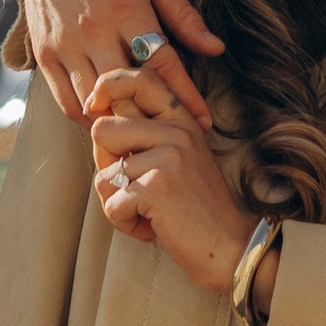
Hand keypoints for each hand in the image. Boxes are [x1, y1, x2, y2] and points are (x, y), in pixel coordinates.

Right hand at [13, 0, 222, 126]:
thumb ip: (182, 14)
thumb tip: (216, 49)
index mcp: (125, 7)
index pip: (161, 64)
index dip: (185, 97)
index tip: (202, 120)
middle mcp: (93, 30)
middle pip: (127, 91)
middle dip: (153, 117)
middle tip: (174, 134)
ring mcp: (64, 44)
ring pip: (94, 103)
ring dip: (119, 122)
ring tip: (143, 135)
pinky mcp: (43, 54)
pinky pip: (66, 101)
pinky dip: (87, 119)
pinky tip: (107, 121)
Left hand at [85, 70, 275, 307]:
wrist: (230, 248)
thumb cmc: (195, 207)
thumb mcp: (178, 158)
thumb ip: (147, 133)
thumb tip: (96, 112)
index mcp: (181, 119)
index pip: (139, 77)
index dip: (108, 85)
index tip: (95, 106)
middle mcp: (177, 131)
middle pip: (103, 128)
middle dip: (106, 165)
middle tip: (131, 188)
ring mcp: (169, 157)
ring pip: (103, 173)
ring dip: (115, 201)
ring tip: (145, 211)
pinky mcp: (157, 188)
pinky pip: (111, 204)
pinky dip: (124, 224)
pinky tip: (151, 228)